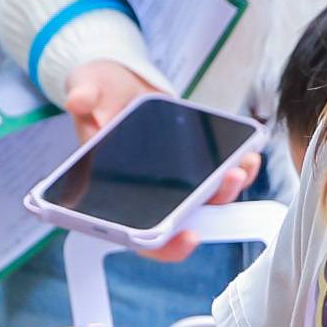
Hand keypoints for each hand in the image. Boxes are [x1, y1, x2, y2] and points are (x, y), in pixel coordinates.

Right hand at [58, 62, 256, 261]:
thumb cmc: (99, 93)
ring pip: (202, 202)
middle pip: (178, 220)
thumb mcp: (87, 85)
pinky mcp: (191, 164)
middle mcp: (144, 190)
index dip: (161, 244)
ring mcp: (170, 180)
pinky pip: (217, 177)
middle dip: (207, 210)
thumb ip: (83, 93)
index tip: (185, 236)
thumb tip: (79, 102)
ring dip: (225, 191)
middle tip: (224, 182)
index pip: (135, 232)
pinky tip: (247, 155)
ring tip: (239, 167)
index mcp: (109, 186)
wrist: (121, 82)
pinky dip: (236, 170)